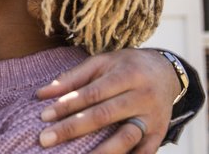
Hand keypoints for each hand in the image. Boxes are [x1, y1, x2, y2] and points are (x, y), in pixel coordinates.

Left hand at [36, 48, 179, 152]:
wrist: (167, 72)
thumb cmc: (126, 66)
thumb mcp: (102, 63)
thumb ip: (73, 78)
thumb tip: (41, 94)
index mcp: (128, 74)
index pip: (93, 93)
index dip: (68, 106)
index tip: (44, 117)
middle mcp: (143, 96)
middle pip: (105, 115)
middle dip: (73, 129)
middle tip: (45, 140)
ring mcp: (153, 117)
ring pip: (126, 138)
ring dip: (100, 152)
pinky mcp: (159, 134)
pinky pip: (145, 152)